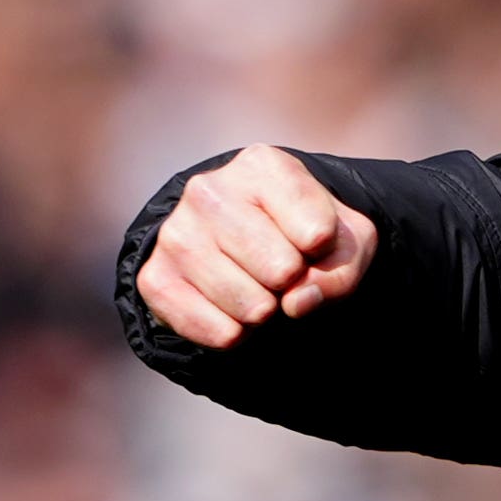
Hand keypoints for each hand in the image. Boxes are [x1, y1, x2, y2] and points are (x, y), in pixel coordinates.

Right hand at [137, 146, 378, 348]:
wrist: (249, 250)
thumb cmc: (305, 235)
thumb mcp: (346, 242)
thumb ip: (340, 269)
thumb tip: (296, 302)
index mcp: (262, 166)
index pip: (317, 231)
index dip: (325, 251)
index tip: (313, 241)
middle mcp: (208, 190)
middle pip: (281, 270)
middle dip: (293, 283)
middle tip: (282, 272)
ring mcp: (176, 233)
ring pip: (249, 306)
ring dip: (265, 311)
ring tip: (258, 289)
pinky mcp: (154, 277)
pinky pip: (214, 330)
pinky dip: (236, 335)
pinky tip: (234, 314)